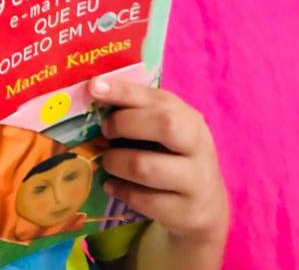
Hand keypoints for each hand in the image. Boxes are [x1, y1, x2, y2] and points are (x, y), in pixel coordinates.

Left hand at [89, 78, 228, 247]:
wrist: (204, 205)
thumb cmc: (172, 156)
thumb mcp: (162, 129)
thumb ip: (137, 110)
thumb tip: (94, 90)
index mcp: (189, 118)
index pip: (158, 98)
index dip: (124, 91)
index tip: (94, 87)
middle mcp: (198, 145)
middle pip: (164, 125)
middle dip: (124, 124)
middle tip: (105, 131)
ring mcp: (196, 180)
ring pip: (145, 166)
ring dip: (115, 162)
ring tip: (108, 161)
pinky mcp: (186, 212)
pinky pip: (143, 199)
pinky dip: (120, 190)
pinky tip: (113, 186)